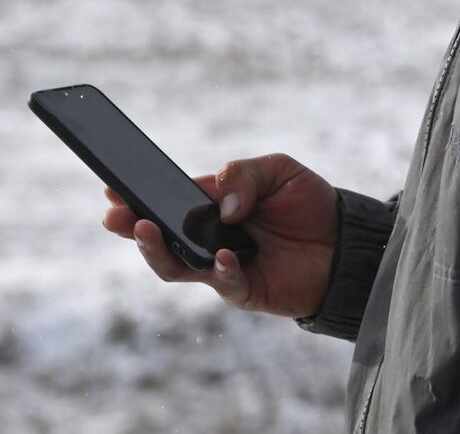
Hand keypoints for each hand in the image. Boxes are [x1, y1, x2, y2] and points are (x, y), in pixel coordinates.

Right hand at [101, 152, 337, 317]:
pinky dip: (220, 272)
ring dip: (157, 251)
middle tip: (115, 215)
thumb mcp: (278, 170)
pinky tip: (224, 258)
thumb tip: (222, 206)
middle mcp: (209, 237)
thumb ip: (244, 175)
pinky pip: (223, 285)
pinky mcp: (244, 290)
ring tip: (149, 231)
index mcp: (211, 204)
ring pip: (176, 265)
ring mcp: (221, 265)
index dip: (138, 193)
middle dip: (133, 225)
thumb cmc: (308, 203)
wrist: (347, 242)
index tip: (112, 186)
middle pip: (160, 235)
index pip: (167, 198)